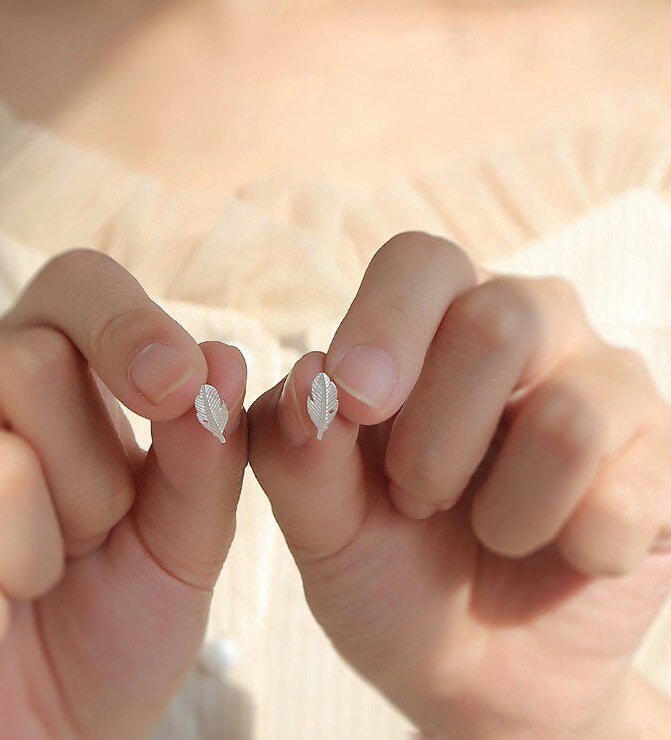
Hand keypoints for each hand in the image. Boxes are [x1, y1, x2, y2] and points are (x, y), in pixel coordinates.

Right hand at [0, 250, 247, 738]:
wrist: (52, 724)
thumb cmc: (118, 616)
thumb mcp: (186, 537)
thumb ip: (206, 453)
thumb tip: (222, 360)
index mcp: (45, 363)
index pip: (77, 285)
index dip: (127, 325)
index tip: (175, 386)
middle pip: (33, 365)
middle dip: (92, 486)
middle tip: (81, 540)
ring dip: (35, 561)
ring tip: (23, 583)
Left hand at [248, 232, 670, 737]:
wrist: (469, 667)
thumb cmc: (385, 570)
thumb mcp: (319, 524)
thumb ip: (296, 452)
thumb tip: (310, 376)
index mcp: (432, 323)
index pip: (419, 262)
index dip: (386, 326)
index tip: (357, 404)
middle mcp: (526, 329)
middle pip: (499, 322)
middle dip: (436, 442)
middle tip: (414, 500)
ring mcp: (603, 386)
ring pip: (568, 416)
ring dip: (503, 509)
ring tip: (488, 531)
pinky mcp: (660, 457)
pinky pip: (628, 494)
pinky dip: (571, 549)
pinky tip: (559, 555)